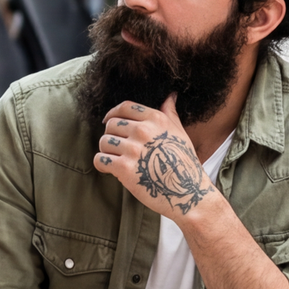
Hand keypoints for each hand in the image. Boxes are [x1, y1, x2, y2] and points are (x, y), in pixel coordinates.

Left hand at [93, 96, 217, 222]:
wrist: (188, 192)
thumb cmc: (184, 163)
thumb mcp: (180, 132)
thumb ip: (170, 112)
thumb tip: (170, 95)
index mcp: (156, 119)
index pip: (124, 107)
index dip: (113, 113)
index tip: (108, 121)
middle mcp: (143, 131)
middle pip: (111, 125)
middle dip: (111, 136)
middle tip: (118, 148)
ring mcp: (133, 149)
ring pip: (104, 142)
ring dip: (107, 151)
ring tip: (116, 159)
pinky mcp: (124, 168)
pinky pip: (100, 160)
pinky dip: (102, 165)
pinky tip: (110, 169)